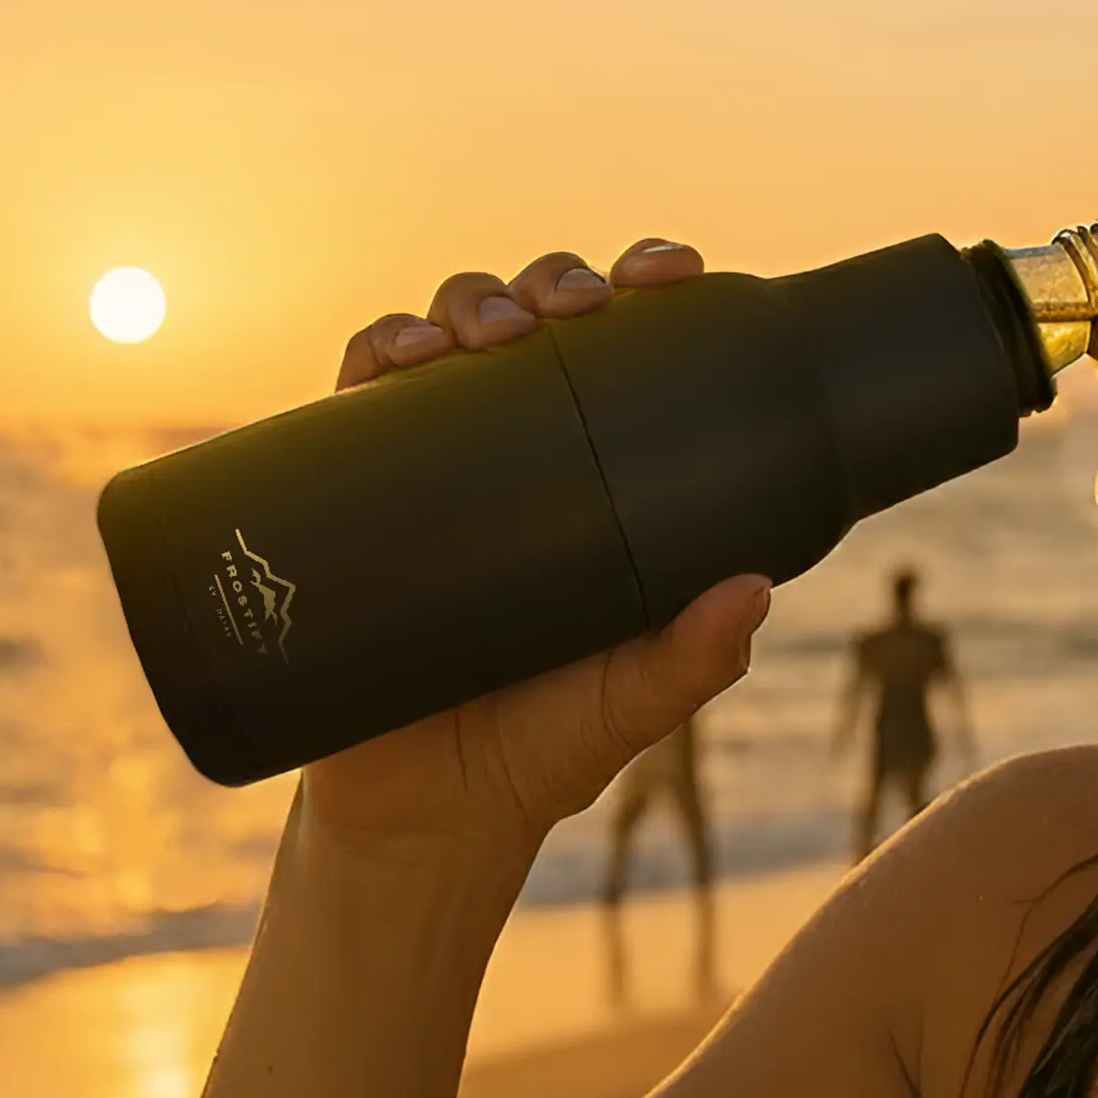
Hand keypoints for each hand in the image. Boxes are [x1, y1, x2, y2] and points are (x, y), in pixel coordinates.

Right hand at [305, 238, 768, 861]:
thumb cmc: (539, 756)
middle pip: (531, 325)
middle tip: (569, 308)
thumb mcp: (629, 706)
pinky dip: (373, 352)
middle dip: (551, 284)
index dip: (641, 293)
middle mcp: (508, 458)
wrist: (420, 822)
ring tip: (486, 332)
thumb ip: (692, 660)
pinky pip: (351, 401)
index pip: (623, 357)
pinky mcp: (345, 499)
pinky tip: (399, 356)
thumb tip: (752, 590)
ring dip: (464, 302)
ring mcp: (423, 472)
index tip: (665, 274)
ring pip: (443, 343)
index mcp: (592, 479)